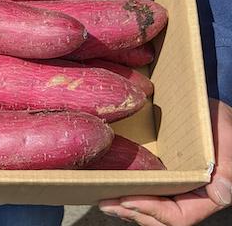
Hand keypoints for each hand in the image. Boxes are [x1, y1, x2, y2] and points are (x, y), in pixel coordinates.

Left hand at [99, 98, 231, 224]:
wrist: (210, 108)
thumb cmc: (220, 122)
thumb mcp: (226, 137)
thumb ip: (227, 166)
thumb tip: (221, 194)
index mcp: (206, 193)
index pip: (179, 215)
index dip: (153, 210)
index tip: (128, 199)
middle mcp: (189, 195)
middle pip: (160, 217)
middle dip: (132, 212)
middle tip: (106, 203)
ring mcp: (174, 186)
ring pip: (151, 206)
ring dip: (127, 206)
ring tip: (104, 200)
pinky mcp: (162, 173)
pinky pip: (146, 189)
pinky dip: (129, 190)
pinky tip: (110, 185)